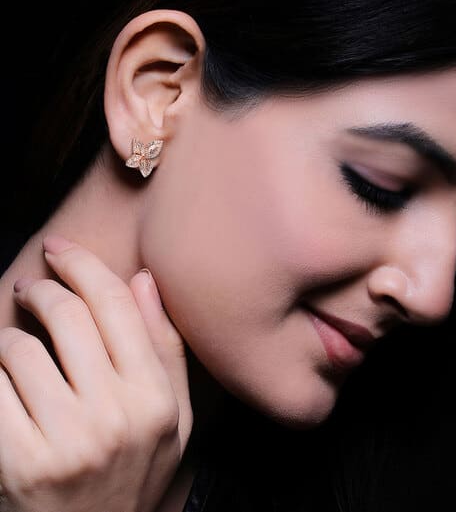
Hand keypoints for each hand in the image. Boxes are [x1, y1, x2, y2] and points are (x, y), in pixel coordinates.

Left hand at [0, 235, 192, 511]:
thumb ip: (164, 346)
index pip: (114, 305)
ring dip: (10, 338)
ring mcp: (66, 442)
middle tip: (29, 287)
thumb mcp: (174, 416)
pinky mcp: (20, 465)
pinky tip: (5, 384)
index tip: (60, 247)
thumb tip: (143, 279)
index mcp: (154, 396)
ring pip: (19, 349)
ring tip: (16, 349)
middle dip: (40, 288)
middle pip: (66, 315)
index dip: (81, 264)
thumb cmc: (135, 472)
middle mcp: (114, 415)